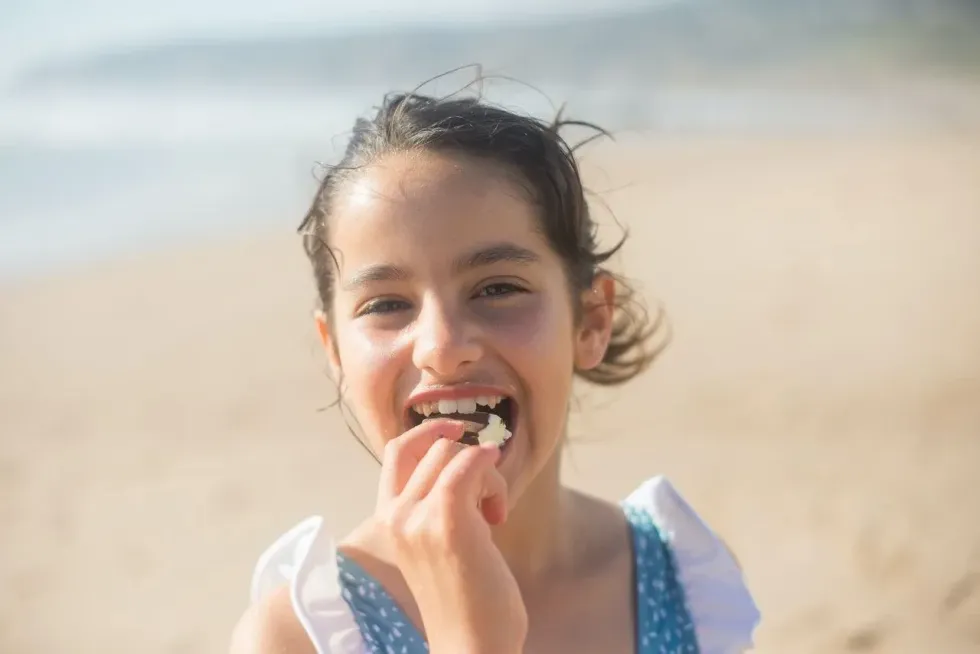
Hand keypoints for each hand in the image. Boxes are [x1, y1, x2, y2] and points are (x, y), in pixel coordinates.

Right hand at [375, 419, 527, 653]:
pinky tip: (498, 507)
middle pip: (435, 447)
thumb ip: (435, 504)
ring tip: (492, 516)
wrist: (471, 645)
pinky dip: (490, 469)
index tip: (461, 433)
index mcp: (388, 519)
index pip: (397, 450)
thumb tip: (464, 457)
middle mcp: (396, 515)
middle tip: (488, 505)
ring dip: (486, 474)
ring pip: (456, 453)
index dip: (430, 431)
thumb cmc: (463, 598)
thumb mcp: (435, 543)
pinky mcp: (447, 522)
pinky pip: (470, 464)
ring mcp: (418, 518)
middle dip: (471, 463)